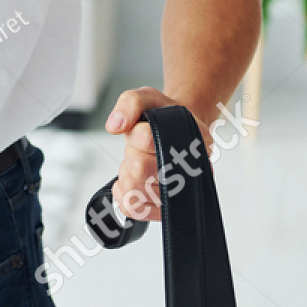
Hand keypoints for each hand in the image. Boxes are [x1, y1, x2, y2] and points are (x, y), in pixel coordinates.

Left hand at [104, 86, 213, 222]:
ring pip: (135, 192)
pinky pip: (134, 209)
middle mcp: (191, 169)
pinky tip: (133, 180)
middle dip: (131, 153)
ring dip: (127, 174)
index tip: (141, 128)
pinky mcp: (164, 209)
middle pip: (139, 168)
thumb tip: (115, 125)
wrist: (177, 132)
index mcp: (191, 137)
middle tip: (140, 148)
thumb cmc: (164, 117)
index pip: (148, 139)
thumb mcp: (147, 97)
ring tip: (139, 162)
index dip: (136, 134)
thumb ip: (130, 103)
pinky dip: (125, 194)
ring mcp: (180, 193)